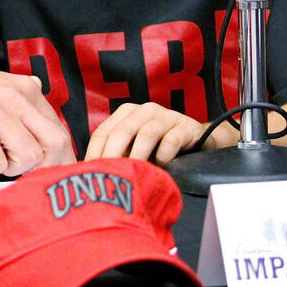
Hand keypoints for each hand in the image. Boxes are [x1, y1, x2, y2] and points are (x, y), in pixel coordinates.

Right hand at [0, 56, 73, 179]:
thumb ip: (20, 106)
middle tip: (17, 167)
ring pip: (29, 158)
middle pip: (56, 144)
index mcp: (23, 87)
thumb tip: (44, 133)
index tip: (41, 167)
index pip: (59, 128)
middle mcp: (14, 98)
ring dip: (10, 168)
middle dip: (41, 165)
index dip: (54, 155)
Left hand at [83, 102, 215, 164]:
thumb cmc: (158, 147)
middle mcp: (144, 110)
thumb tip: (90, 173)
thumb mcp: (134, 146)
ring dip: (138, 156)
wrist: (197, 141)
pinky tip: (161, 167)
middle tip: (109, 177)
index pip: (103, 132)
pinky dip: (164, 155)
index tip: (88, 174)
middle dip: (112, 155)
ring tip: (134, 175)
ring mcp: (166, 116)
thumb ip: (116, 153)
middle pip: (122, 131)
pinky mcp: (185, 126)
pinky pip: (171, 140)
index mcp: (126, 112)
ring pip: (146, 134)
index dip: (94, 152)